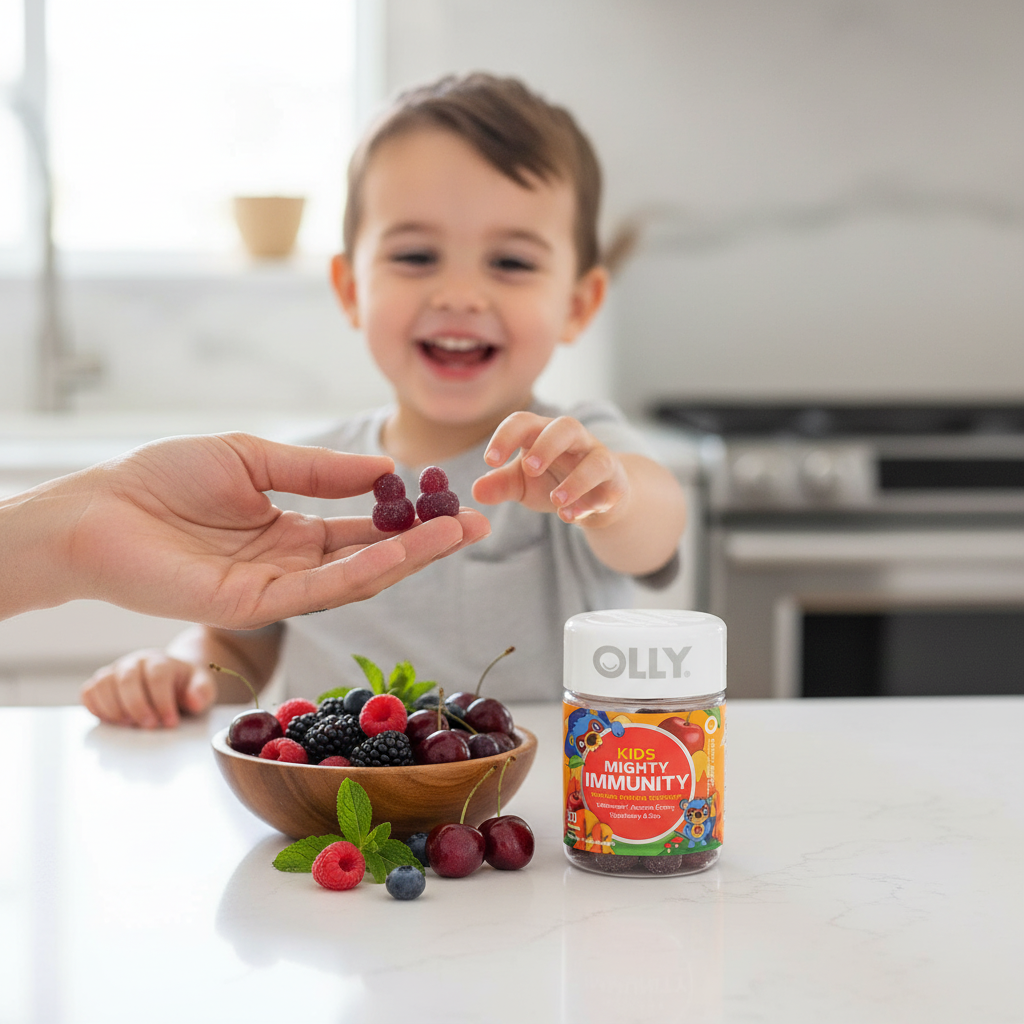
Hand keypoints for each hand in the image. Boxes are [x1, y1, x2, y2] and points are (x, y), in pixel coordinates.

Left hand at [3, 432, 489, 624]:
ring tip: (455, 533)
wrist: (100, 507)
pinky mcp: (253, 605)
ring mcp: (275, 588)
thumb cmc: (164, 477)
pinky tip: (399, 549)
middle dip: (426, 542)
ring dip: (408, 557)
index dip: (408, 518)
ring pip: (355, 576)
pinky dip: (361, 570)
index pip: (363, 527)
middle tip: (477, 525)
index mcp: (291, 528)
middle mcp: (291, 563)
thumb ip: (316, 469)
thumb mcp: (253, 458)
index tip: (451, 503)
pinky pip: (318, 589)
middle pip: (372, 557)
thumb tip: (382, 468)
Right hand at [82, 650, 214, 728]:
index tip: (171, 722)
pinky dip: (95, 707)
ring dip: (114, 708)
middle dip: (137, 706)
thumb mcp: (202, 686)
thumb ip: (202, 692)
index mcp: (160, 660)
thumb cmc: (185, 684)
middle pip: (127, 679)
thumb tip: (194, 701)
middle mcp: (134, 662)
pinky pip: (88, 692)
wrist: (171, 677)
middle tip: (150, 726)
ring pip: (103, 684)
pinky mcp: (101, 683)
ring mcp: (115, 671)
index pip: (157, 675)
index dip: (162, 700)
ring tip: (129, 725)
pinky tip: (111, 721)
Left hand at [472, 411, 628, 524]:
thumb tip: (475, 491)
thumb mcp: (522, 484)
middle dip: (547, 445)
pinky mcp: (616, 484)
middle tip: (529, 468)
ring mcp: (599, 460)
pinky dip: (591, 503)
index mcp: (543, 434)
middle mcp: (574, 441)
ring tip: (556, 501)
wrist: (595, 499)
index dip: (506, 436)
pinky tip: (571, 517)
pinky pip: (609, 489)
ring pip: (596, 460)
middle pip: (566, 426)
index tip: (489, 460)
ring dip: (577, 480)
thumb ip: (500, 485)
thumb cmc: (553, 482)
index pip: (524, 422)